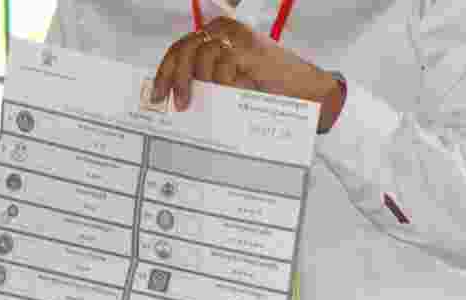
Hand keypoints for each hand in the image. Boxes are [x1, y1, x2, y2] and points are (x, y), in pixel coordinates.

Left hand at [152, 16, 344, 131]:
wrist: (307, 90)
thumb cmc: (271, 89)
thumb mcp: (231, 83)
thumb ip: (208, 82)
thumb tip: (178, 97)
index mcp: (217, 36)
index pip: (180, 49)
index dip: (166, 72)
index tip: (158, 95)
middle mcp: (223, 30)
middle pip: (184, 50)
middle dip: (177, 78)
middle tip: (180, 103)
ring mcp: (236, 36)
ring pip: (201, 57)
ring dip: (206, 84)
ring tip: (216, 100)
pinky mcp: (248, 47)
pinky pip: (224, 66)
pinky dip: (225, 83)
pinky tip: (235, 93)